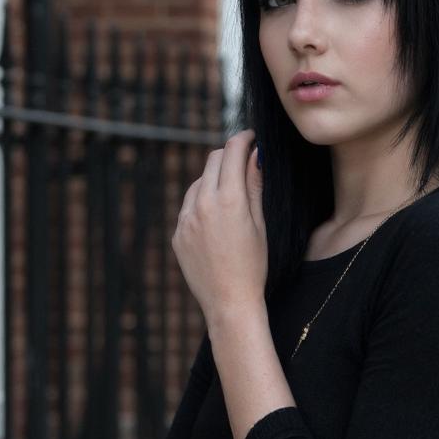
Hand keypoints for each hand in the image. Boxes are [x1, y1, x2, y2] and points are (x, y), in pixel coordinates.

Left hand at [171, 129, 266, 322]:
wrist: (229, 302)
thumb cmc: (254, 266)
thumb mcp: (261, 224)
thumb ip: (255, 185)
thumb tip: (256, 154)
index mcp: (229, 200)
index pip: (232, 152)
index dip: (243, 139)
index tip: (251, 137)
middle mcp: (203, 205)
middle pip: (212, 161)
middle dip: (228, 155)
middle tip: (243, 160)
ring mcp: (186, 220)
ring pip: (198, 183)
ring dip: (213, 180)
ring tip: (231, 195)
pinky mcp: (178, 234)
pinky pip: (188, 207)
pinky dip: (201, 203)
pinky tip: (216, 220)